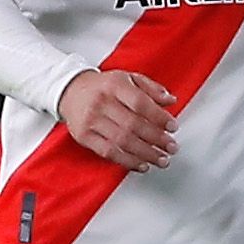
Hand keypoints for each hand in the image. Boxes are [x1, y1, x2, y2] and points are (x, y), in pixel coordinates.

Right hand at [60, 68, 178, 169]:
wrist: (70, 91)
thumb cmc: (104, 87)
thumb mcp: (129, 78)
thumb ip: (152, 89)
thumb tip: (171, 100)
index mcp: (115, 85)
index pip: (140, 103)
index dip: (159, 117)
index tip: (173, 127)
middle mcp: (101, 102)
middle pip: (133, 124)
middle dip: (157, 139)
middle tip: (172, 147)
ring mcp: (91, 120)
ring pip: (122, 141)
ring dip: (146, 154)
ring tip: (162, 159)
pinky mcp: (84, 136)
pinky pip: (108, 152)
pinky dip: (128, 161)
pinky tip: (142, 165)